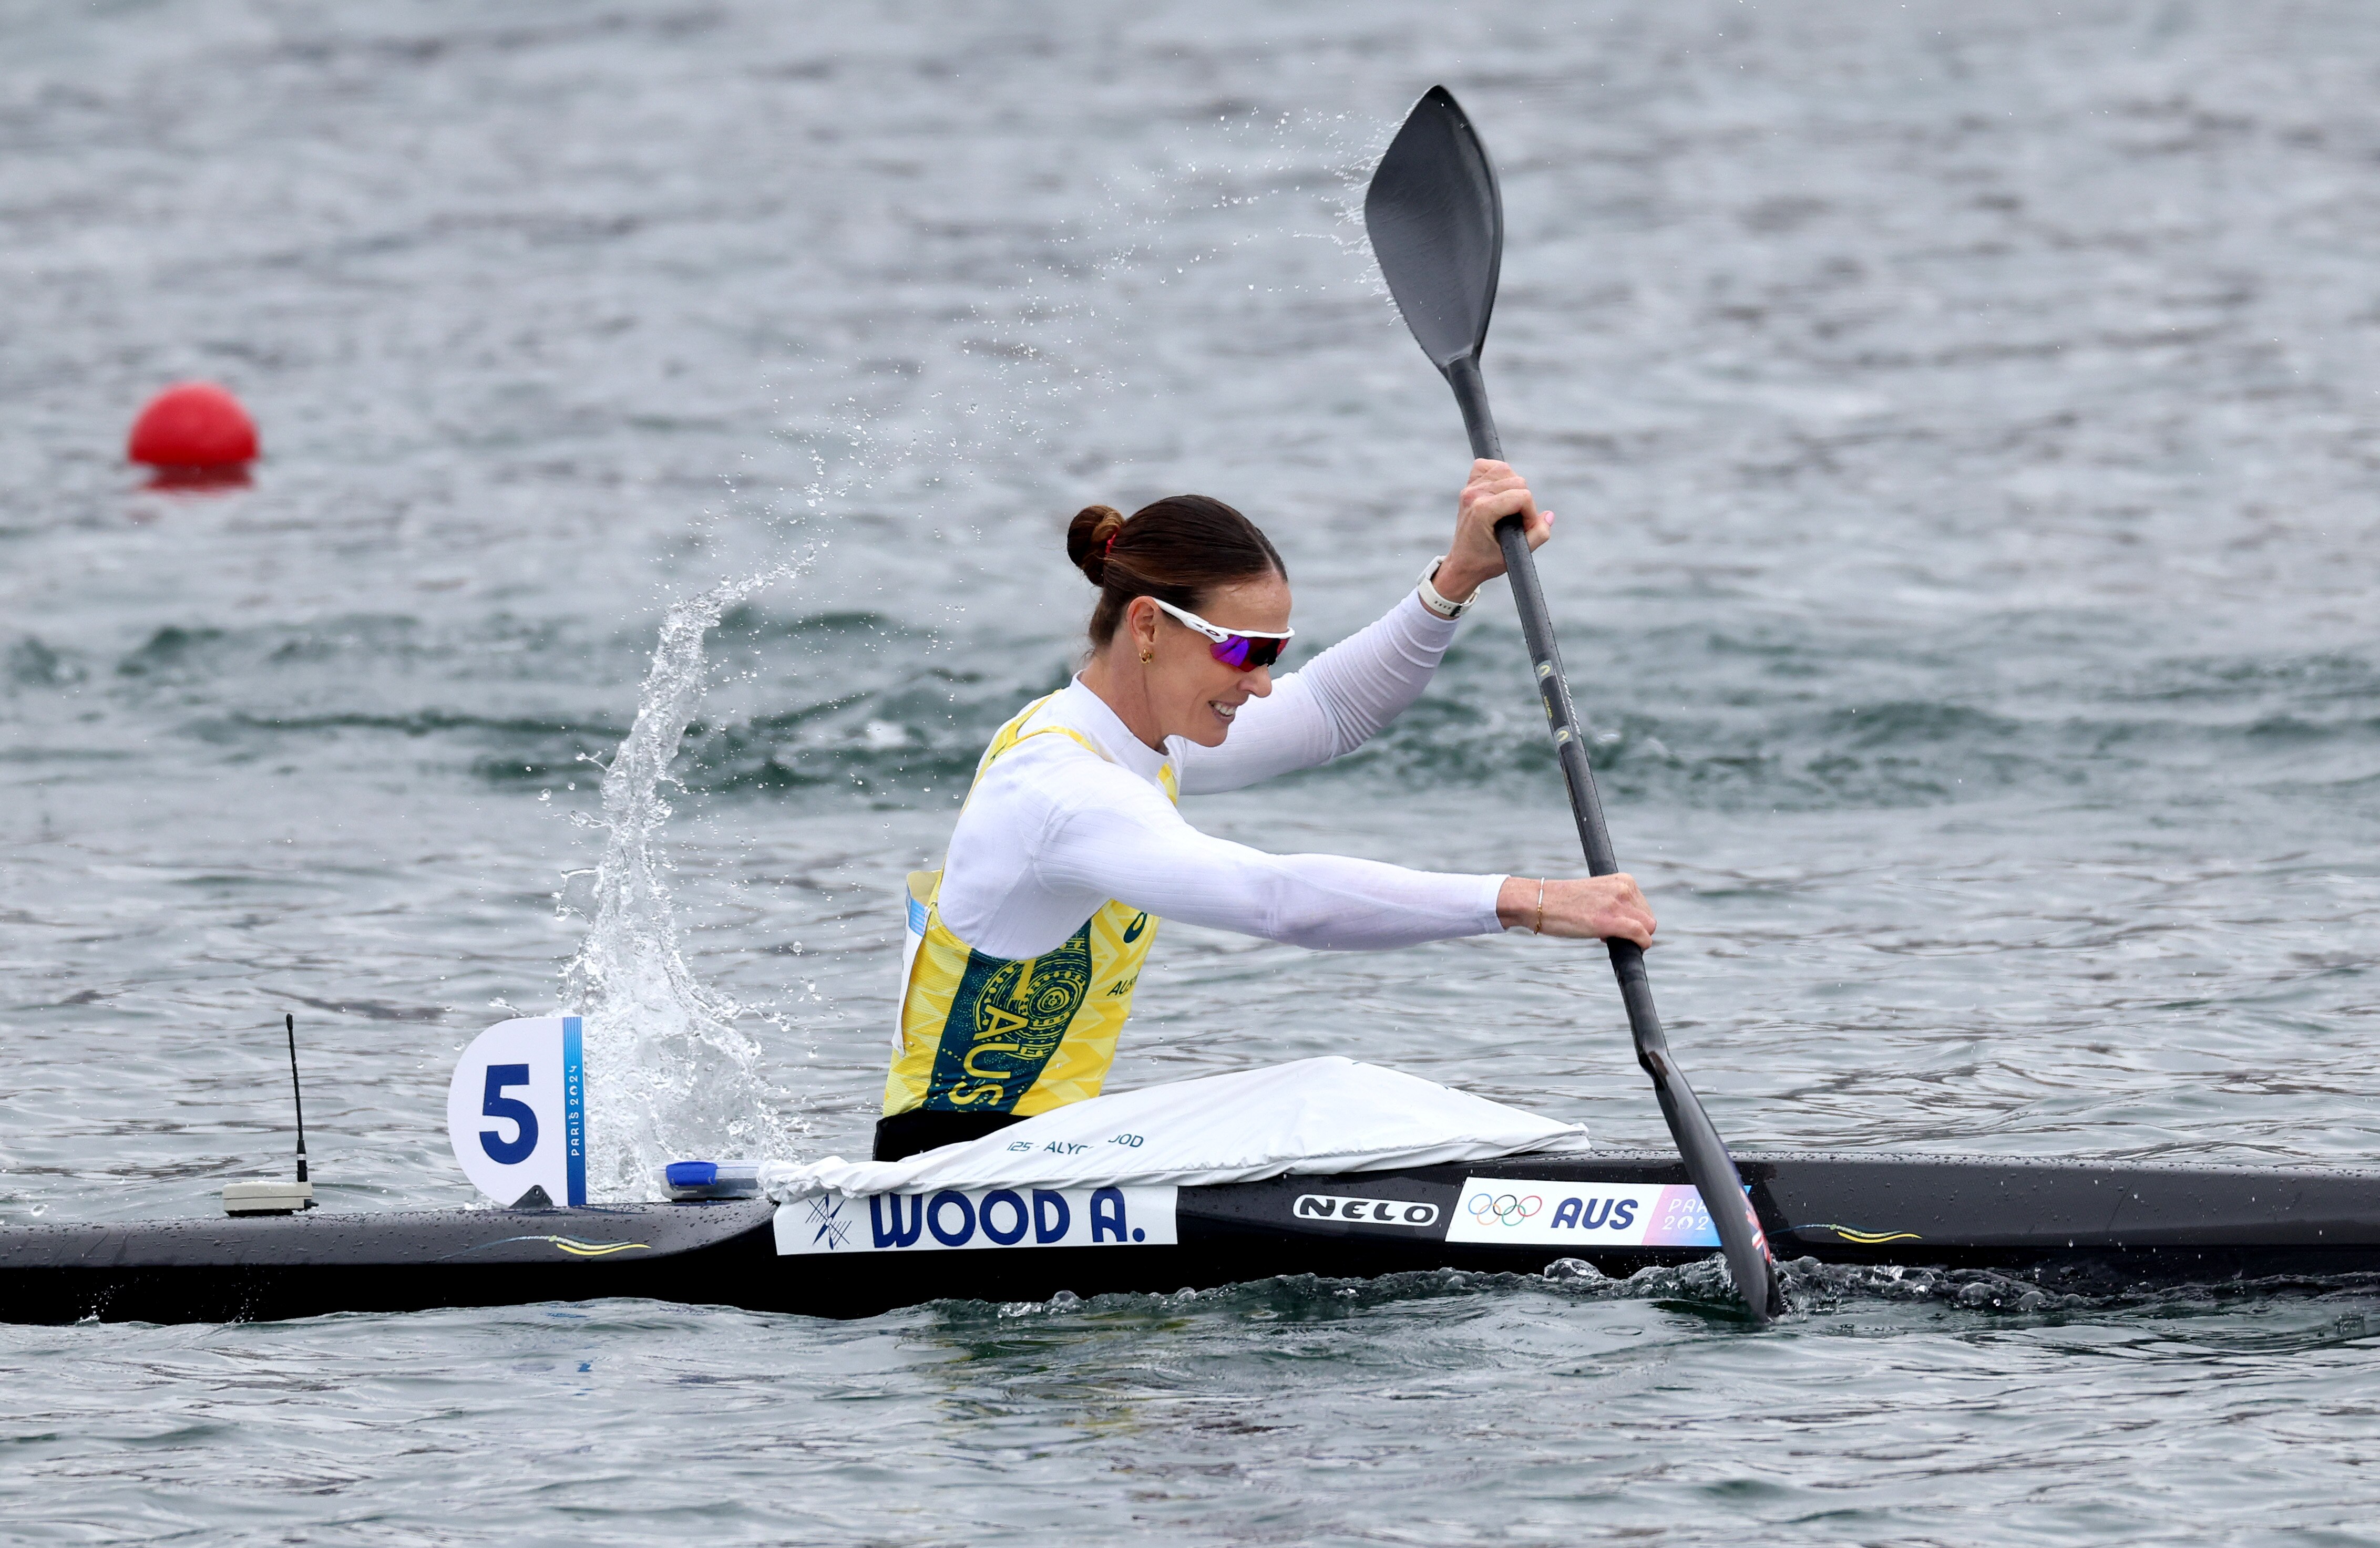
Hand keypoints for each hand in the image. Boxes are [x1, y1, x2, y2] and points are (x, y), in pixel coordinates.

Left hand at [1434, 459, 1552, 601]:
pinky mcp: (1469, 486)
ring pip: (1505, 469)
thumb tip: (1549, 515)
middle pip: (1517, 481)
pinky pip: (1487, 465)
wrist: (1462, 564)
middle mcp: (1474, 495)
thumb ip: (1539, 535)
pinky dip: (1498, 473)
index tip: (1524, 529)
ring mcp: (1469, 489)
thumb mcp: (1517, 554)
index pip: (1522, 496)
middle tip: (1517, 521)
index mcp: (1482, 510)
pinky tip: (1501, 490)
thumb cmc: (1486, 561)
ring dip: (1514, 486)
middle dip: (1524, 501)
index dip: (1531, 513)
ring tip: (1511, 506)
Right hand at [1496, 873, 1654, 946]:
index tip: (1613, 925)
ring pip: (1648, 928)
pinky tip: (1629, 948)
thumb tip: (1629, 926)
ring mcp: (1617, 904)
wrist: (1537, 901)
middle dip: (1635, 930)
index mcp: (1622, 880)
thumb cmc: (1561, 901)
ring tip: (1606, 938)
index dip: (1632, 921)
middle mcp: (1624, 889)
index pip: (1644, 907)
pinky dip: (1641, 945)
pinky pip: (1641, 935)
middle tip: (1609, 934)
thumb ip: (1614, 902)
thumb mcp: (1595, 894)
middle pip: (1648, 919)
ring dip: (1634, 939)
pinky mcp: (1610, 921)